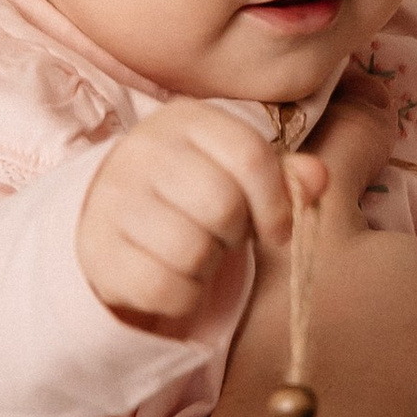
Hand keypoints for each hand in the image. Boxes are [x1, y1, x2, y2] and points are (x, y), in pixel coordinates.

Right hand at [74, 101, 314, 333]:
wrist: (107, 216)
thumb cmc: (189, 193)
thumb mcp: (236, 172)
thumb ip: (283, 175)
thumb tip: (318, 179)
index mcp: (186, 120)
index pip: (250, 156)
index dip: (276, 202)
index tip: (276, 230)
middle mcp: (143, 150)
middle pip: (222, 206)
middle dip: (235, 234)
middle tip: (223, 237)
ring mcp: (113, 199)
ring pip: (192, 250)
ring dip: (207, 266)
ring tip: (196, 254)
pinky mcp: (98, 250)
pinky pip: (164, 288)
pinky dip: (183, 296)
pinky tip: (176, 279)